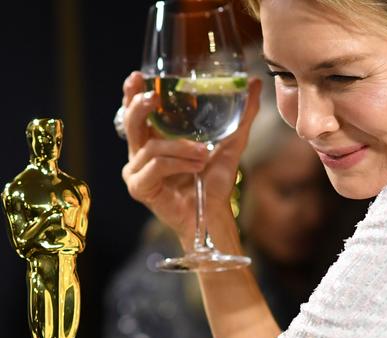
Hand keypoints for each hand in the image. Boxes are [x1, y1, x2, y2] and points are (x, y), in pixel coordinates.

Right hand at [120, 71, 261, 244]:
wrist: (214, 212)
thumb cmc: (215, 179)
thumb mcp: (231, 139)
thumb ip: (242, 112)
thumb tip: (254, 82)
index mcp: (155, 137)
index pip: (137, 111)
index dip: (133, 93)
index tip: (138, 76)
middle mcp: (141, 151)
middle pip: (131, 123)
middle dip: (140, 107)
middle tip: (154, 97)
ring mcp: (136, 170)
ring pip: (152, 147)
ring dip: (180, 148)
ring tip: (203, 154)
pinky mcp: (139, 187)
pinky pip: (156, 167)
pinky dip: (178, 164)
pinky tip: (196, 167)